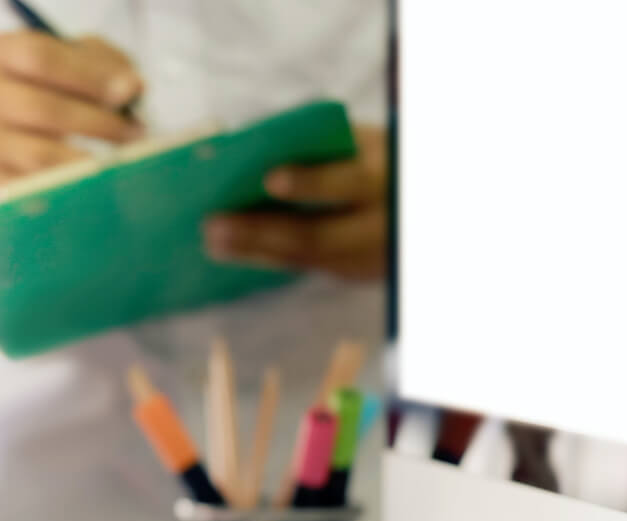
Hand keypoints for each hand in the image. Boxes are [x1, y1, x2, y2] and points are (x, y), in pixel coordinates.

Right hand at [0, 30, 144, 192]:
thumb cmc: (42, 91)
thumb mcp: (68, 61)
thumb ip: (101, 63)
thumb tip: (131, 88)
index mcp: (0, 52)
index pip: (41, 59)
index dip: (90, 75)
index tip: (132, 90)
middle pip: (42, 108)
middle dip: (97, 122)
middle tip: (134, 133)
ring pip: (38, 154)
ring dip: (85, 161)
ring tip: (116, 163)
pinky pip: (33, 189)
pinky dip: (66, 188)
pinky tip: (88, 185)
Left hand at [204, 126, 389, 280]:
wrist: (414, 201)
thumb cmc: (373, 158)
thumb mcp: (360, 144)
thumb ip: (317, 144)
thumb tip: (247, 147)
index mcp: (381, 177)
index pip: (346, 183)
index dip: (309, 182)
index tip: (270, 179)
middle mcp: (377, 223)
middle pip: (316, 235)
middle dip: (260, 232)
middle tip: (214, 226)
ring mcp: (366, 255)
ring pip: (306, 258)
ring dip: (253, 251)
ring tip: (212, 241)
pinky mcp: (352, 271)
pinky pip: (305, 266)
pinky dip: (266, 257)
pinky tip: (232, 250)